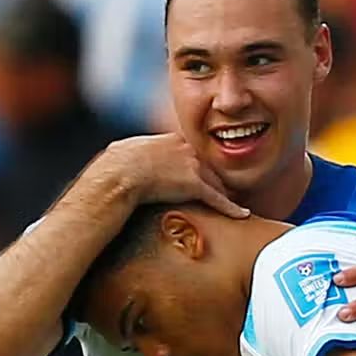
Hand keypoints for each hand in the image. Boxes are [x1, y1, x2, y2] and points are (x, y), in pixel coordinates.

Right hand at [62, 134, 249, 222]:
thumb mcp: (124, 150)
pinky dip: (231, 208)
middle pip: (208, 168)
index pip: (191, 156)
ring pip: (215, 183)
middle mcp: (186, 150)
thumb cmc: (114, 166)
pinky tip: (241, 215)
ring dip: (224, 195)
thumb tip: (120, 152)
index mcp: (171, 140)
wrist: (119, 174)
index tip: (199, 179)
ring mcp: (193, 166)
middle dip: (215, 182)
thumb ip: (132, 151)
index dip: (196, 169)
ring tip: (233, 206)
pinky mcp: (195, 185)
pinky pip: (218, 198)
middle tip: (224, 194)